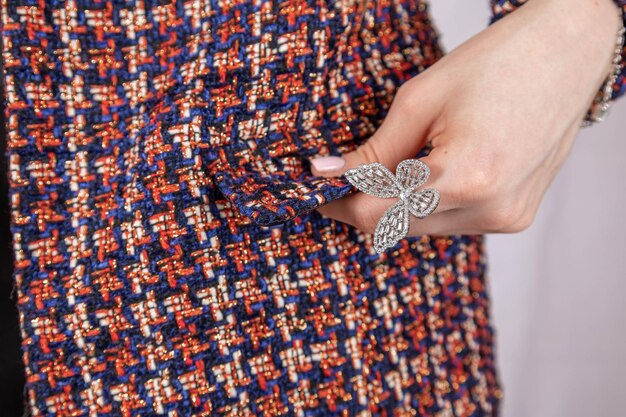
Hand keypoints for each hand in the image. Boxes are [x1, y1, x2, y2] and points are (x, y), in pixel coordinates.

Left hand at [310, 0, 620, 236]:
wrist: (565, 55)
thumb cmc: (494, 64)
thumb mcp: (420, 102)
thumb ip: (373, 152)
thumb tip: (327, 174)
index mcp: (466, 177)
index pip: (376, 213)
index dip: (338, 203)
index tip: (316, 188)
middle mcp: (490, 209)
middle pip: (397, 226)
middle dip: (364, 203)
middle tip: (345, 175)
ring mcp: (506, 218)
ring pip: (423, 227)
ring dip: (397, 204)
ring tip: (400, 162)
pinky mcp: (515, 218)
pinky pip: (452, 222)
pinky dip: (429, 204)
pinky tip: (433, 170)